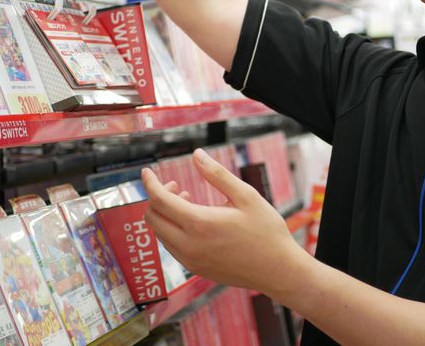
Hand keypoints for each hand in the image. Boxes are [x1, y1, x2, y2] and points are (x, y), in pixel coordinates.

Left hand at [142, 149, 308, 296]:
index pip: (159, 201)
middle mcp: (189, 245)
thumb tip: (196, 155)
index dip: (150, 183)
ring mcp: (190, 261)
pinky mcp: (196, 269)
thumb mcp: (245, 196)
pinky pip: (171, 247)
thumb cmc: (266, 230)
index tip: (146, 172)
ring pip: (160, 234)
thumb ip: (217, 174)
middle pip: (152, 219)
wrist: (277, 270)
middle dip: (157, 198)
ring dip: (165, 214)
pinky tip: (193, 221)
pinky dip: (172, 230)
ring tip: (188, 200)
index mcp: (200, 223)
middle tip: (177, 186)